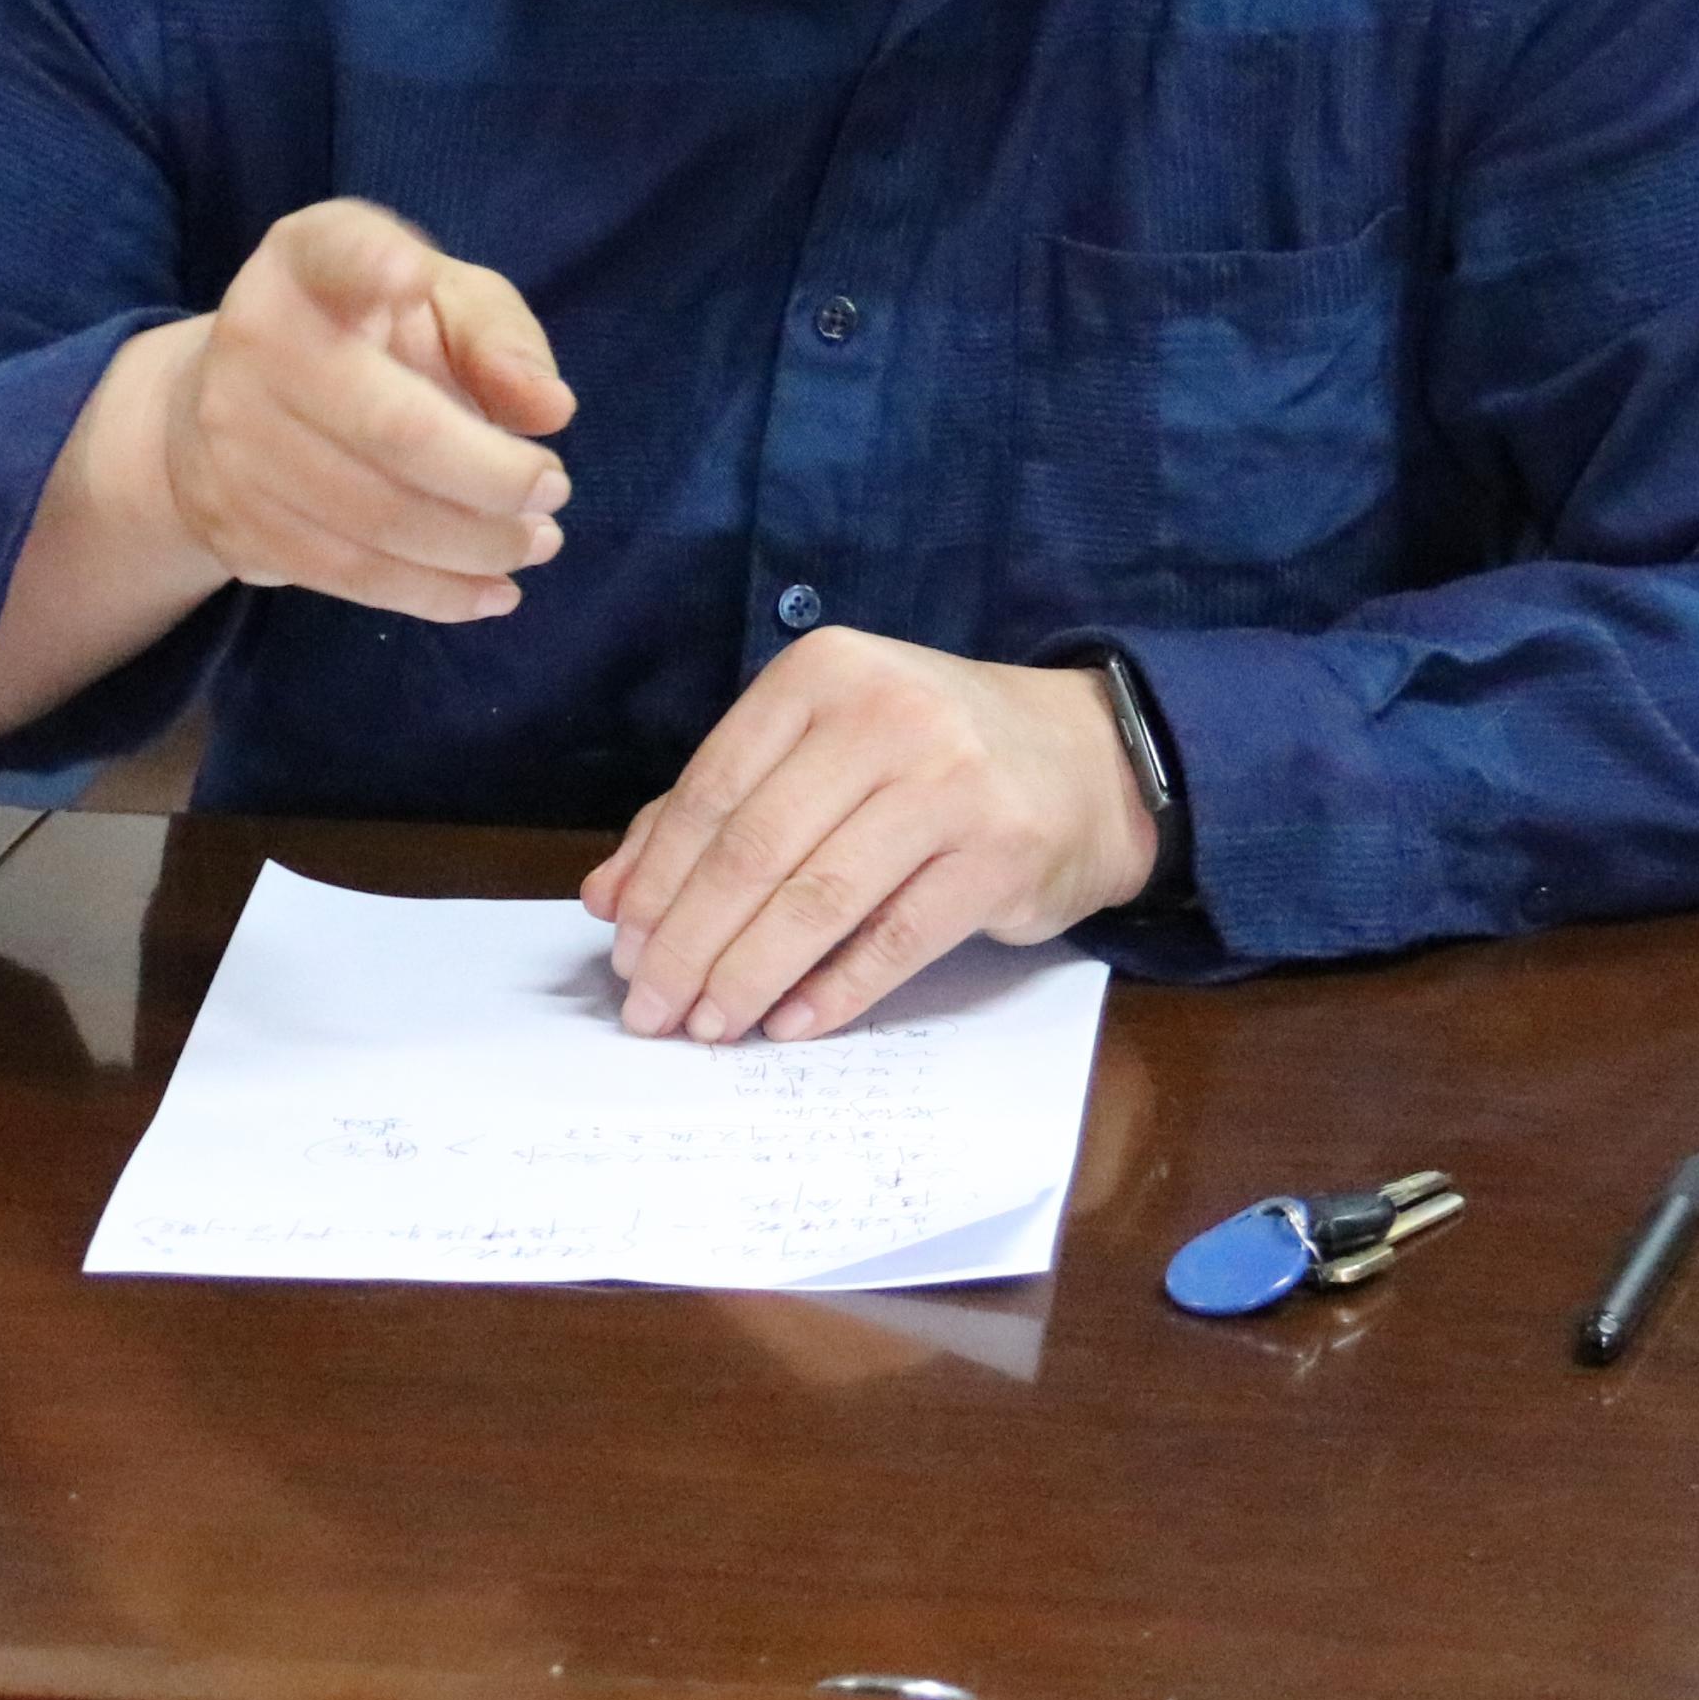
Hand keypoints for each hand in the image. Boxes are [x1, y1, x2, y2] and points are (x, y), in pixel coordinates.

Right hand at [0, 199, 577, 746]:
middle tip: (554, 490)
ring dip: (474, 544)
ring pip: (372, 517)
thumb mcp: (440, 302)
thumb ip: (496, 335)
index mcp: (305, 262)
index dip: (368, 263)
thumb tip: (549, 408)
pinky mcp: (235, 521)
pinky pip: (347, 575)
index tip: (411, 276)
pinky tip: (493, 593)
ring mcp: (233, 439)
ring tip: (536, 543)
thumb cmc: (369, 338)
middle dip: (491, 475)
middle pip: (387, 425)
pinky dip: (434, 593)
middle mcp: (254, 341)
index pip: (330, 251)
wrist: (232, 406)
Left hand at [579, 633, 1159, 1044]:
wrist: (1089, 758)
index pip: (712, 789)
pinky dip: (834, 990)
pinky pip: (894, 939)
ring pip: (817, 899)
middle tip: (649, 1009)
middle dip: (688, 942)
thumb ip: (716, 807)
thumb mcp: (824, 746)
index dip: (658, 879)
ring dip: (749, 975)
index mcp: (823, 674)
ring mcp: (949, 782)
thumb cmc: (932, 754)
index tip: (620, 948)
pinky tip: (788, 1023)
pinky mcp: (999, 854)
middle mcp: (885, 715)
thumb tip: (609, 897)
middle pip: (754, 850)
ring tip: (707, 1025)